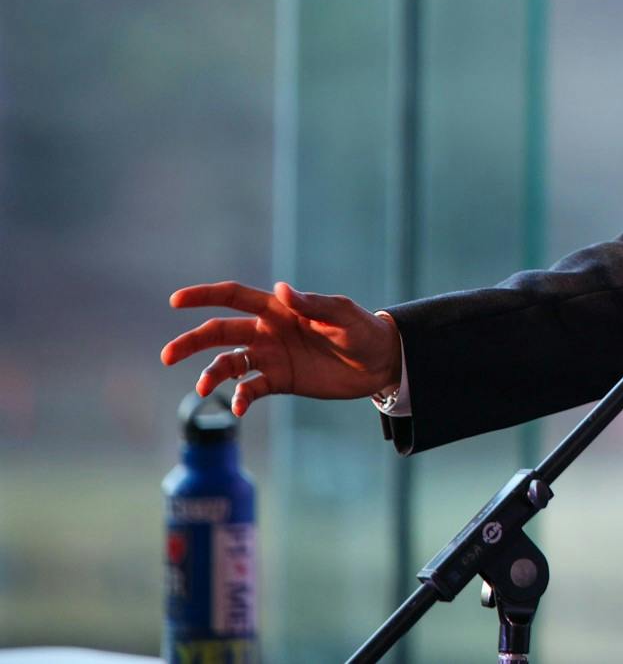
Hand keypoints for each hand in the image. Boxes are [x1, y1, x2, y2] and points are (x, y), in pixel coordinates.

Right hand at [160, 281, 402, 416]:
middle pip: (220, 333)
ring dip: (211, 374)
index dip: (205, 295)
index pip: (235, 297)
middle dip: (192, 342)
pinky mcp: (280, 381)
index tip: (175, 300)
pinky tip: (239, 408)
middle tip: (167, 356)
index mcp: (279, 309)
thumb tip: (281, 290)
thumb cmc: (362, 330)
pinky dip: (240, 398)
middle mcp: (268, 331)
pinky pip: (250, 389)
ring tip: (203, 388)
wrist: (380, 362)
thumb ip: (313, 304)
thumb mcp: (342, 316)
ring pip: (228, 364)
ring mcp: (271, 357)